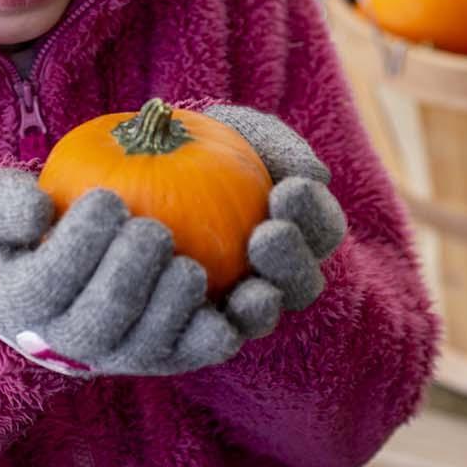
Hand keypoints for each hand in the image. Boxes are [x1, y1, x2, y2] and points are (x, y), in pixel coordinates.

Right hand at [0, 169, 242, 377]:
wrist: (49, 279)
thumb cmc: (17, 233)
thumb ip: (1, 204)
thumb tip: (39, 212)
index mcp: (17, 306)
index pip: (47, 284)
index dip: (80, 245)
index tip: (105, 201)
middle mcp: (66, 344)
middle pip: (102, 320)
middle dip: (130, 272)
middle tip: (149, 229)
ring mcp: (118, 355)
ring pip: (149, 342)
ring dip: (174, 299)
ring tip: (184, 259)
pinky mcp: (165, 356)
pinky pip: (195, 351)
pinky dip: (220, 328)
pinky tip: (241, 293)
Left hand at [201, 106, 347, 339]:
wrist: (144, 166)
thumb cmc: (201, 141)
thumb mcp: (238, 130)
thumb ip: (276, 146)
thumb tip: (314, 173)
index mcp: (300, 230)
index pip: (321, 228)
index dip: (313, 213)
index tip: (289, 188)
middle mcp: (278, 276)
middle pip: (302, 283)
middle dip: (291, 262)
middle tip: (266, 235)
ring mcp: (241, 306)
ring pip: (262, 316)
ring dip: (259, 303)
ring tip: (243, 285)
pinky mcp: (199, 328)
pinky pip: (209, 336)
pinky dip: (206, 326)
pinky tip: (190, 304)